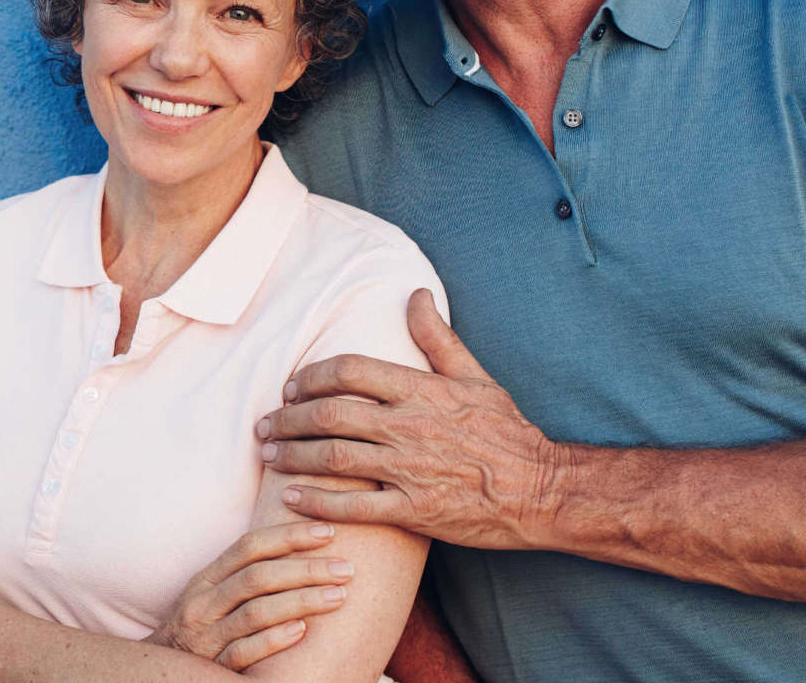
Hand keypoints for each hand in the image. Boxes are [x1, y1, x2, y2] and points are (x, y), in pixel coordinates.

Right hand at [145, 520, 356, 669]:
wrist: (158, 673)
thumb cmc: (200, 628)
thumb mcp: (211, 595)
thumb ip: (243, 573)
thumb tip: (297, 547)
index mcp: (207, 578)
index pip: (250, 547)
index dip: (289, 535)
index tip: (328, 532)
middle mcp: (204, 603)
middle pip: (257, 577)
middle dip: (305, 569)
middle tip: (346, 568)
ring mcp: (206, 636)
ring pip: (255, 612)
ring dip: (300, 602)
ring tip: (338, 597)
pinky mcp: (213, 667)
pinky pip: (242, 653)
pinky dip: (272, 640)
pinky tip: (301, 632)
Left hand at [257, 289, 566, 548]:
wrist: (541, 489)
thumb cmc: (507, 432)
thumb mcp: (476, 377)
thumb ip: (438, 338)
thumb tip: (416, 293)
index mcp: (421, 390)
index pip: (350, 371)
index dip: (311, 377)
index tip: (291, 386)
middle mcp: (410, 427)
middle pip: (331, 415)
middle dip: (288, 419)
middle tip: (265, 424)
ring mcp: (411, 470)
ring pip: (334, 459)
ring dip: (292, 456)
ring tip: (269, 455)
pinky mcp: (415, 511)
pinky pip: (354, 508)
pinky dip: (317, 503)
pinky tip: (290, 498)